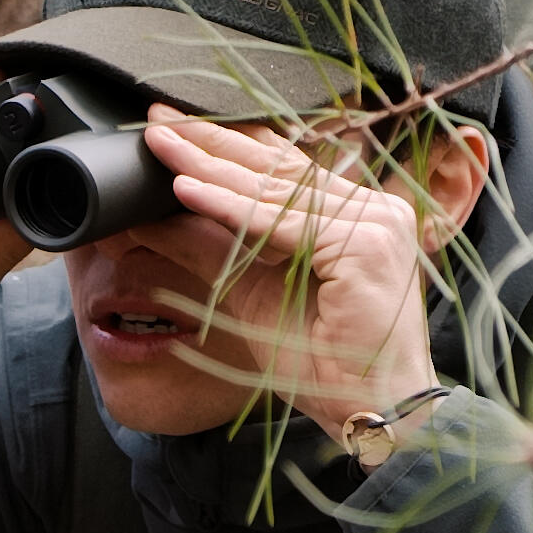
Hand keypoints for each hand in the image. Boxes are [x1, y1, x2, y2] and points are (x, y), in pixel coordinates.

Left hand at [139, 109, 443, 430]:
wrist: (368, 409)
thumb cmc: (323, 363)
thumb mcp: (250, 292)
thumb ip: (212, 248)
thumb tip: (155, 217)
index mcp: (356, 216)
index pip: (282, 168)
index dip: (227, 145)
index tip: (174, 130)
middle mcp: (374, 209)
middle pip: (277, 168)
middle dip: (211, 143)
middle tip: (158, 123)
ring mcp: (377, 223)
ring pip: (275, 191)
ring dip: (210, 167)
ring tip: (161, 148)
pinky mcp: (367, 244)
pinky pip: (281, 223)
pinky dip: (228, 207)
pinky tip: (186, 190)